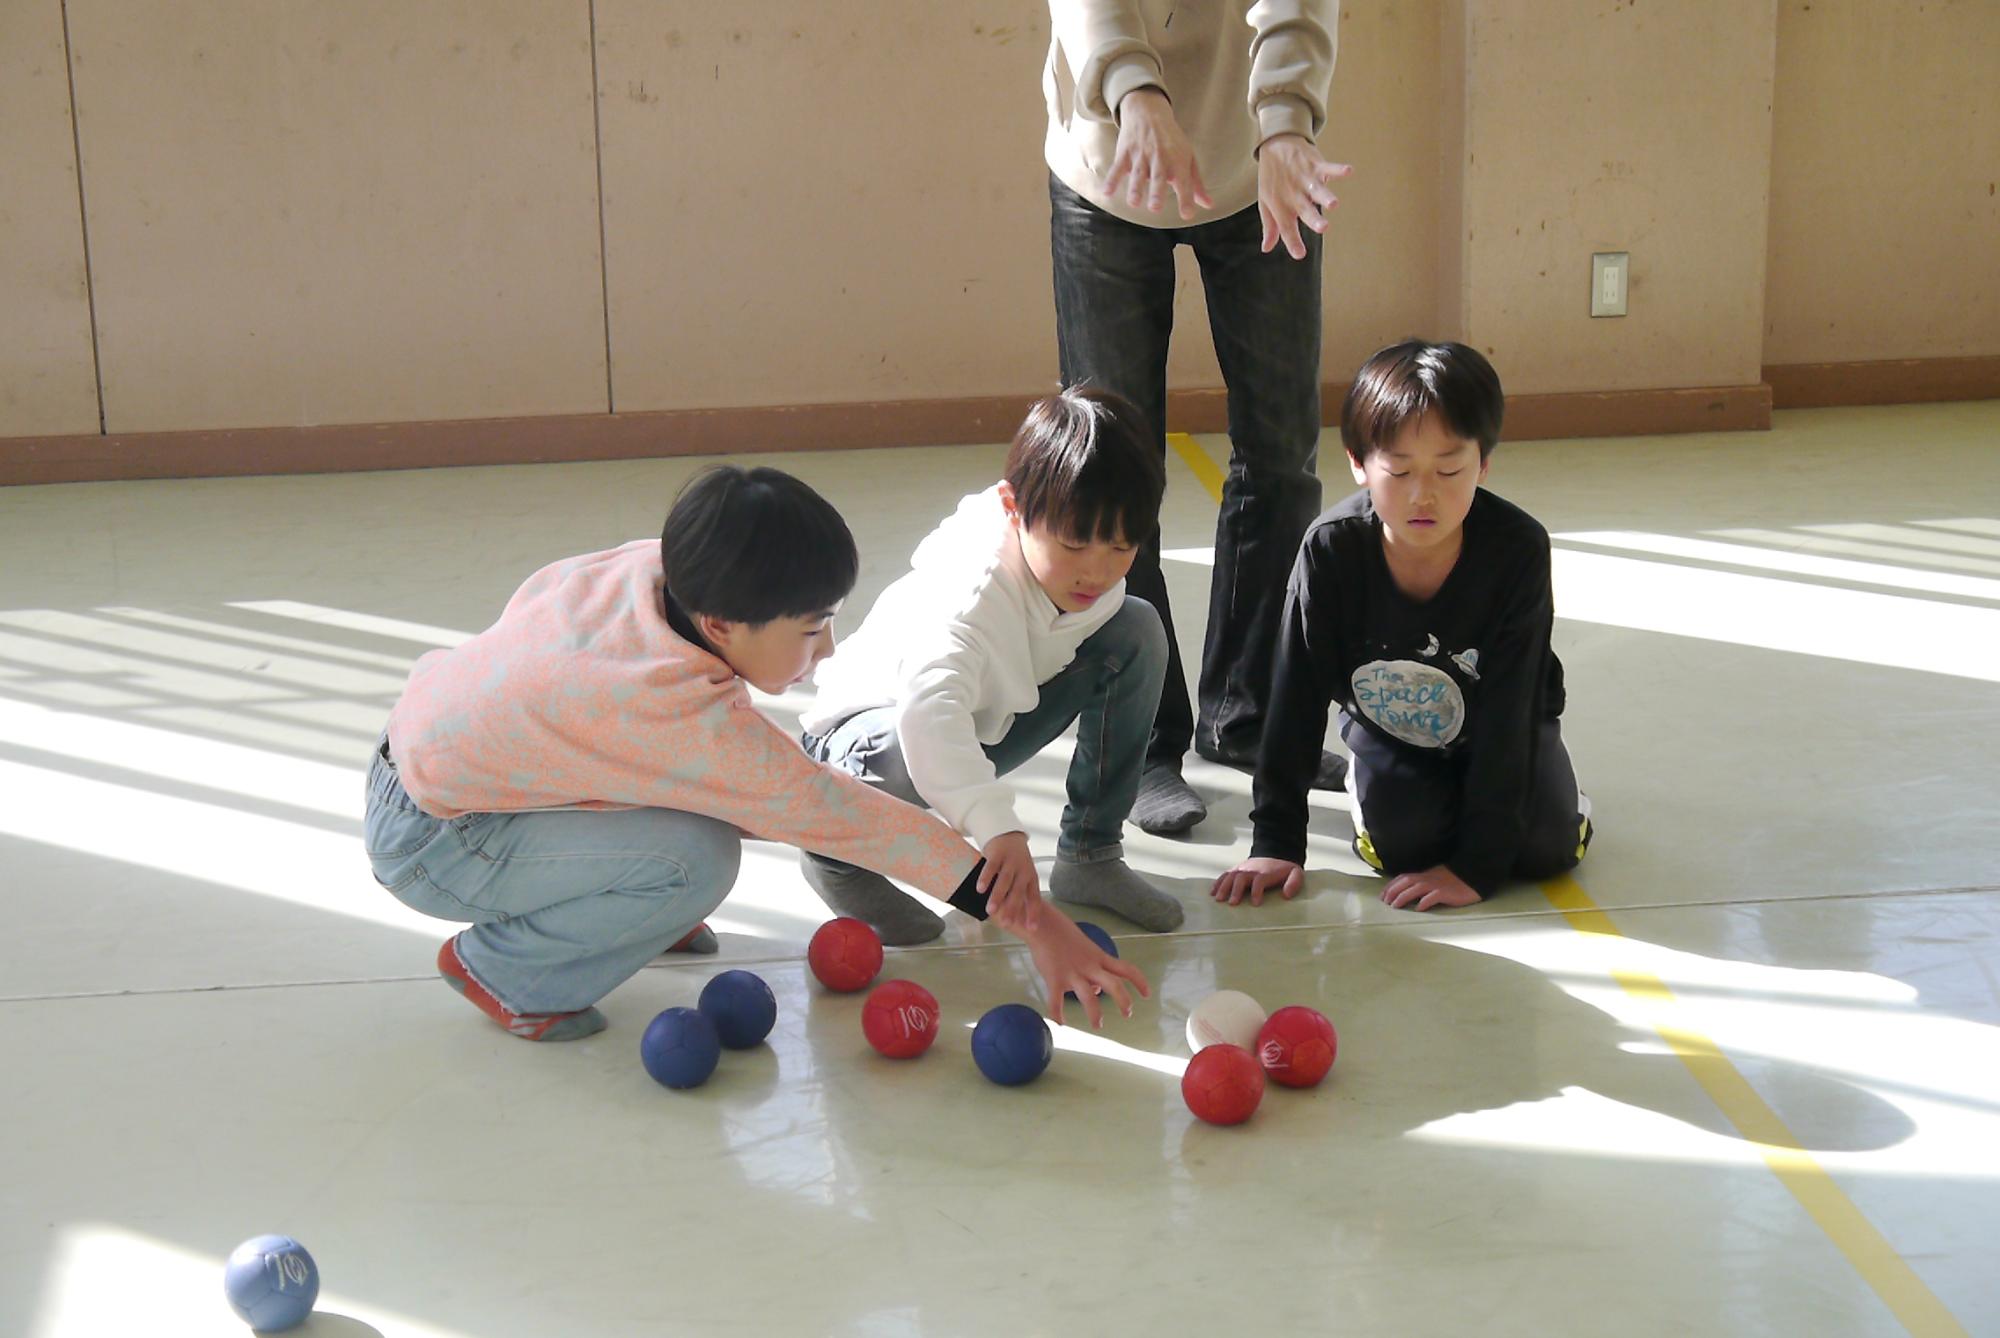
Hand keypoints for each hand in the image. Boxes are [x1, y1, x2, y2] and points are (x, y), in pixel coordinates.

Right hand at [977, 831, 1042, 933]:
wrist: (1009, 834)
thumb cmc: (1015, 862)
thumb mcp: (1022, 876)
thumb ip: (1017, 895)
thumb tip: (1012, 919)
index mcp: (1031, 878)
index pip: (1034, 898)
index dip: (1033, 913)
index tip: (1032, 929)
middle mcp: (1023, 870)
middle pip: (1018, 892)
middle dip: (1013, 909)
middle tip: (1007, 924)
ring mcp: (1011, 862)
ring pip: (1004, 881)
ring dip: (998, 896)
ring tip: (991, 911)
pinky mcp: (998, 854)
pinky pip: (991, 867)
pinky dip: (986, 878)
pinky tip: (980, 889)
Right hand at [1017, 911, 1150, 1029]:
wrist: (1043, 925)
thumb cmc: (1063, 935)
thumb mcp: (1085, 950)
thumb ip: (1094, 969)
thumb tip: (1096, 990)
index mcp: (1099, 958)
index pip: (1126, 969)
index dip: (1140, 982)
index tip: (1147, 995)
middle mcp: (1090, 967)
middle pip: (1114, 985)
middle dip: (1123, 1001)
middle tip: (1127, 1014)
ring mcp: (1072, 974)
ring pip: (1089, 997)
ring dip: (1095, 1014)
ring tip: (1098, 1025)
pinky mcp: (1054, 979)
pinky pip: (1056, 1002)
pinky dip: (1058, 1014)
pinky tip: (1060, 1022)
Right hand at [1102, 88, 1213, 219]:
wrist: (1148, 111)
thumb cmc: (1172, 141)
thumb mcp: (1188, 158)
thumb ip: (1196, 184)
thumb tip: (1209, 205)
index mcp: (1178, 160)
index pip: (1183, 182)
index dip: (1186, 198)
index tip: (1187, 215)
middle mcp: (1160, 157)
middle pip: (1158, 177)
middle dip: (1156, 192)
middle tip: (1155, 208)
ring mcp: (1141, 154)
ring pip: (1137, 174)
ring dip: (1135, 188)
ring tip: (1133, 202)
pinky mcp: (1125, 153)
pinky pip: (1117, 168)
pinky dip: (1111, 179)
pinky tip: (1107, 193)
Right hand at [1209, 857, 1303, 906]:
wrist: (1276, 852)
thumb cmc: (1284, 868)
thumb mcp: (1295, 873)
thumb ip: (1293, 883)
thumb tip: (1287, 895)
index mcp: (1265, 872)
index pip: (1259, 881)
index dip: (1257, 892)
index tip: (1256, 903)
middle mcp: (1251, 870)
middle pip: (1241, 878)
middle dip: (1236, 891)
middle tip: (1232, 903)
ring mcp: (1242, 869)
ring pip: (1230, 876)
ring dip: (1223, 887)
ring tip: (1219, 899)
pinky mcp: (1236, 869)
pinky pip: (1225, 875)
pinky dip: (1218, 882)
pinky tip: (1213, 891)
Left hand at [1256, 133, 1351, 258]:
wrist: (1275, 145)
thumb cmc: (1272, 179)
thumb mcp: (1266, 203)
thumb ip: (1270, 226)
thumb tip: (1266, 248)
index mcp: (1281, 207)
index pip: (1286, 228)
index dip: (1293, 241)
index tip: (1300, 255)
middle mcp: (1293, 195)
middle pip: (1304, 210)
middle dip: (1313, 219)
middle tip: (1323, 228)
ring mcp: (1305, 179)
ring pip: (1316, 190)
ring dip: (1325, 196)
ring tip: (1334, 204)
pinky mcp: (1315, 165)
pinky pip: (1327, 167)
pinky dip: (1337, 169)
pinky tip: (1348, 170)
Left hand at [1381, 865, 1482, 911]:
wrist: (1473, 876)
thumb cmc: (1454, 879)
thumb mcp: (1435, 878)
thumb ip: (1422, 883)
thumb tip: (1407, 892)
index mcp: (1424, 875)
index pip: (1403, 878)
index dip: (1391, 885)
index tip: (1382, 895)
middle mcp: (1428, 878)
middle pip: (1406, 882)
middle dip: (1393, 891)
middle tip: (1384, 902)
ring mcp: (1437, 885)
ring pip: (1416, 888)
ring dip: (1403, 896)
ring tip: (1395, 906)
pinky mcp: (1447, 892)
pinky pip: (1434, 896)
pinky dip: (1425, 902)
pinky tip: (1418, 909)